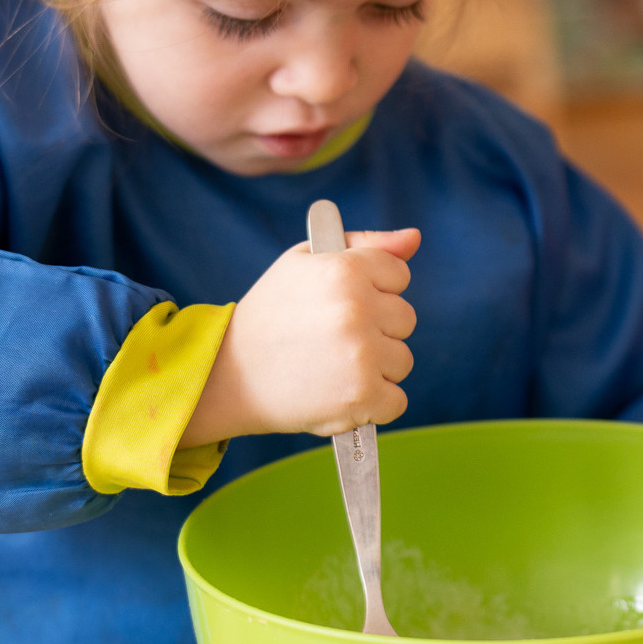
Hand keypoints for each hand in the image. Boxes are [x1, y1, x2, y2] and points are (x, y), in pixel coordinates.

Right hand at [184, 229, 419, 444]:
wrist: (228, 373)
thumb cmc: (271, 313)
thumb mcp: (306, 261)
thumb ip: (365, 244)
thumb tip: (414, 238)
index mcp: (345, 269)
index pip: (399, 276)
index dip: (373, 291)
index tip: (342, 304)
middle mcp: (357, 309)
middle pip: (405, 319)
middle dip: (376, 329)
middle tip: (332, 339)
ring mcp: (361, 354)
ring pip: (402, 360)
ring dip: (375, 368)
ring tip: (331, 367)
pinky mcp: (361, 395)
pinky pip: (397, 400)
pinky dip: (374, 405)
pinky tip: (340, 393)